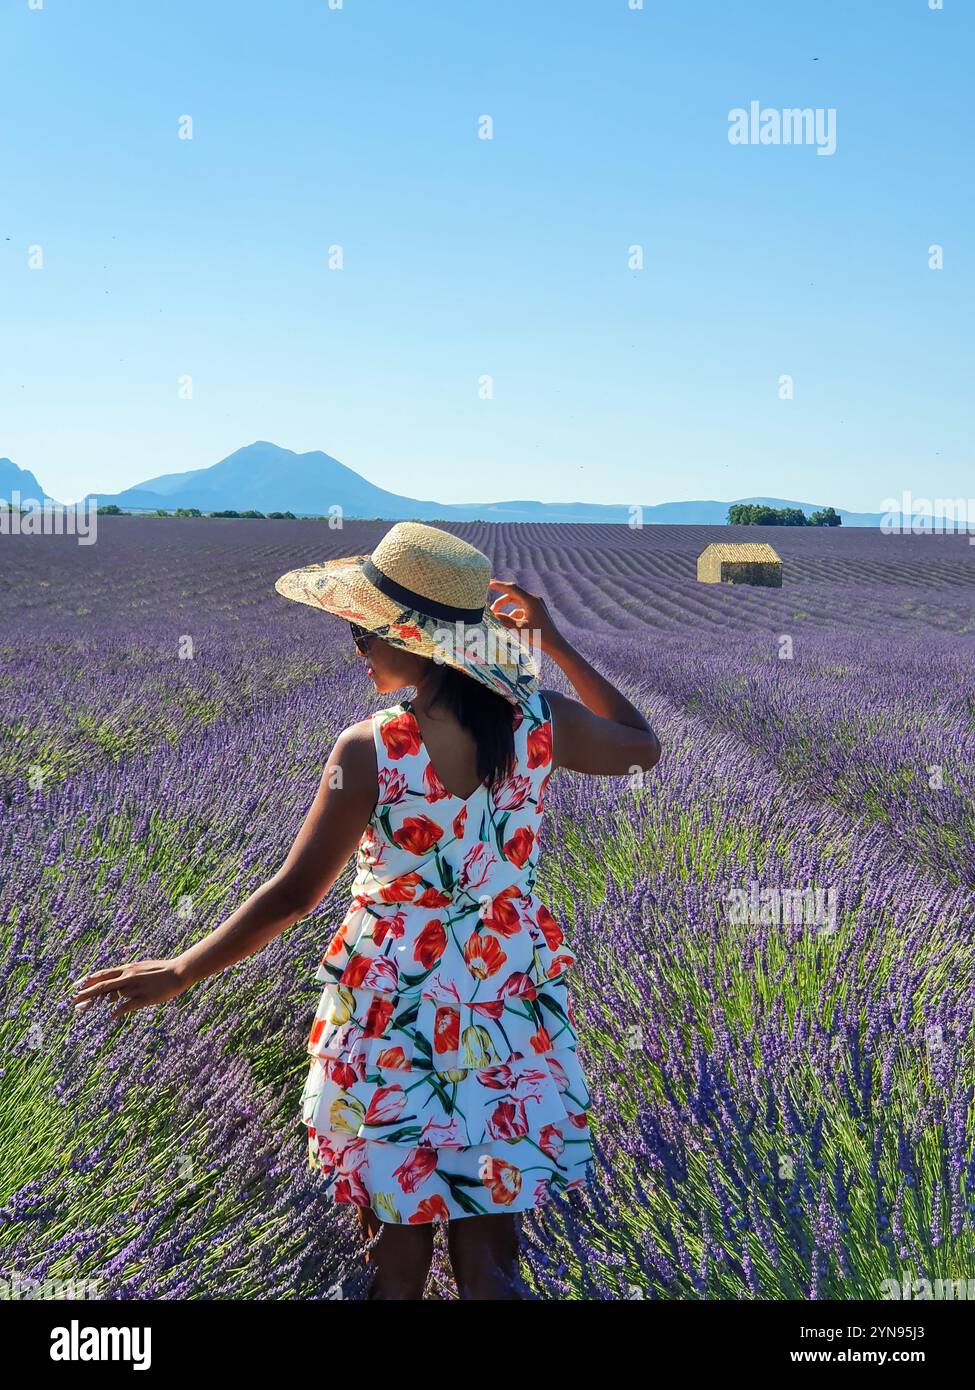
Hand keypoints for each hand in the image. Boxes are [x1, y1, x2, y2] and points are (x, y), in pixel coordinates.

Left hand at [70, 959, 189, 1018]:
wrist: (179, 971)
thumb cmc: (160, 971)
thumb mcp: (140, 969)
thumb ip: (126, 978)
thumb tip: (112, 992)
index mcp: (128, 969)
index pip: (103, 974)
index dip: (88, 980)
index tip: (75, 986)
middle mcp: (129, 977)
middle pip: (102, 985)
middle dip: (85, 993)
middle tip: (72, 1001)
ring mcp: (136, 987)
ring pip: (112, 995)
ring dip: (96, 1002)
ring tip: (83, 1009)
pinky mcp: (145, 998)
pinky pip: (128, 1005)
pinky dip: (118, 1010)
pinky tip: (110, 1016)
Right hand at [488, 579, 563, 655]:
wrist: (555, 644)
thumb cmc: (539, 636)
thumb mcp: (519, 628)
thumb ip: (505, 620)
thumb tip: (492, 615)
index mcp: (531, 600)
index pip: (511, 588)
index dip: (499, 585)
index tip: (488, 583)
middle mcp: (534, 600)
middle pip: (513, 595)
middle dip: (501, 601)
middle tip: (490, 609)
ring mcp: (536, 605)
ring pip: (516, 602)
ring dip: (506, 609)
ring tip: (497, 618)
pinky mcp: (536, 611)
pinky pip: (522, 609)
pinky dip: (514, 614)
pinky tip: (509, 624)